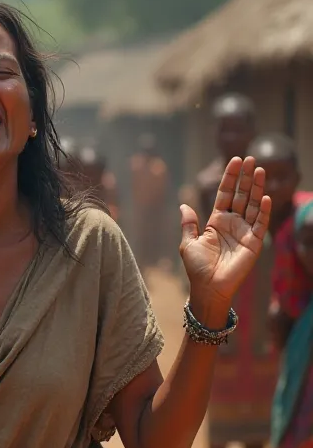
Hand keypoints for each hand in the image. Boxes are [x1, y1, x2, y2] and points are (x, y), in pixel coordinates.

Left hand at [179, 156, 270, 313]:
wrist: (208, 288)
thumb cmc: (197, 268)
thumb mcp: (188, 243)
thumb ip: (189, 223)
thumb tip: (183, 204)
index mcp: (216, 221)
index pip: (226, 194)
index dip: (230, 178)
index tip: (235, 160)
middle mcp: (233, 223)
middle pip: (242, 195)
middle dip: (246, 177)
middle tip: (251, 158)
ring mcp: (244, 232)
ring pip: (253, 205)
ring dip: (257, 188)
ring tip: (260, 170)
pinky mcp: (254, 243)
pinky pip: (260, 223)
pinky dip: (263, 210)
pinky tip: (265, 196)